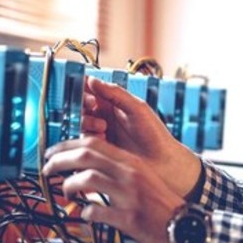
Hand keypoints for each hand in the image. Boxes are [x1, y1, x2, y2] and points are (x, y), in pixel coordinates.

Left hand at [42, 137, 184, 242]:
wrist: (183, 225)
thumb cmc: (159, 203)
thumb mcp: (140, 177)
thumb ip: (116, 169)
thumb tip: (86, 169)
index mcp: (131, 162)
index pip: (93, 143)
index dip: (67, 146)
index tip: (52, 153)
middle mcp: (129, 174)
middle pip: (86, 157)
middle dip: (60, 160)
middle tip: (47, 168)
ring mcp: (129, 195)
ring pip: (88, 180)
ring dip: (70, 185)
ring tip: (66, 192)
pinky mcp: (129, 218)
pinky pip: (98, 211)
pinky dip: (86, 213)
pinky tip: (86, 214)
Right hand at [80, 77, 201, 197]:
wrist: (161, 164)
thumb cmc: (154, 135)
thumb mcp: (136, 108)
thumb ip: (115, 93)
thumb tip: (92, 79)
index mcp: (115, 102)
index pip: (92, 89)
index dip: (85, 87)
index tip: (86, 87)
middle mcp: (106, 115)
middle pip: (82, 105)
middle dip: (84, 105)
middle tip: (94, 107)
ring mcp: (101, 132)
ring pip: (82, 122)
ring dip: (87, 122)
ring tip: (102, 127)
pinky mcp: (99, 148)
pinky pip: (85, 140)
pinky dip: (89, 137)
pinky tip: (103, 139)